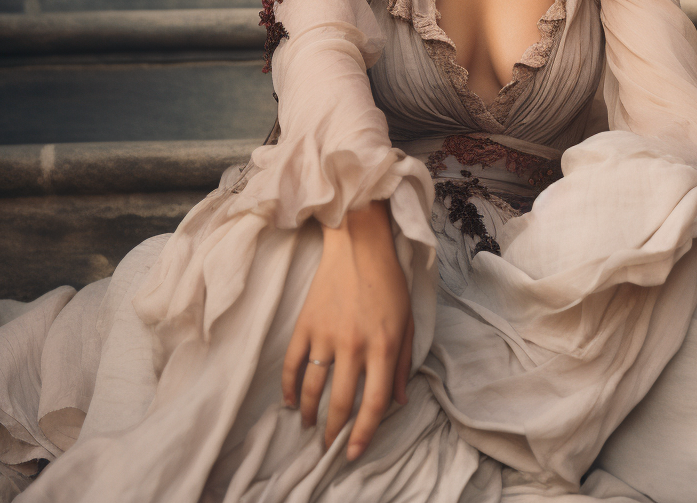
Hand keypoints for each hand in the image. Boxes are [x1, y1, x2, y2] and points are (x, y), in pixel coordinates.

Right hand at [281, 200, 414, 461]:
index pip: (374, 403)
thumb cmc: (389, 282)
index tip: (354, 452)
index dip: (364, 434)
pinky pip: (292, 365)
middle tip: (329, 447)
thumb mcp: (408, 321)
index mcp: (384, 346)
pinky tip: (291, 401)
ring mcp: (327, 335)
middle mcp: (355, 345)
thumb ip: (405, 363)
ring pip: (313, 390)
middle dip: (334, 433)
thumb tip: (398, 401)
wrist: (359, 245)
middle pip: (341, 404)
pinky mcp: (306, 324)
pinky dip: (288, 388)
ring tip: (310, 426)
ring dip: (310, 414)